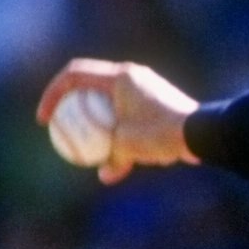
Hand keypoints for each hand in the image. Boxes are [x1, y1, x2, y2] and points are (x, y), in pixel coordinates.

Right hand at [35, 59, 201, 183]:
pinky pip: (129, 119)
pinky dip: (120, 136)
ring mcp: (145, 91)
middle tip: (60, 132)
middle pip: (89, 90)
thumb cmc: (161, 132)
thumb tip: (106, 173)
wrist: (203, 132)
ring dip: (97, 127)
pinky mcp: (157, 107)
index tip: (45, 120)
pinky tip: (117, 164)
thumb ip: (112, 156)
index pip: (73, 75)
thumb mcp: (128, 144)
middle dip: (72, 110)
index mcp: (119, 76)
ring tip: (87, 150)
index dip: (52, 94)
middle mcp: (132, 78)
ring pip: (110, 107)